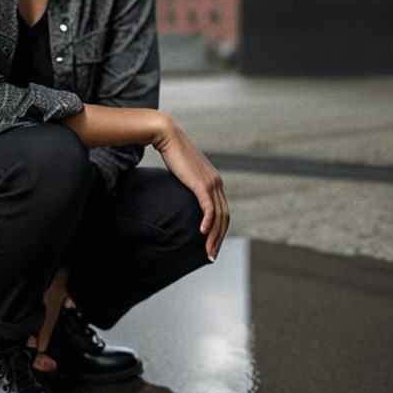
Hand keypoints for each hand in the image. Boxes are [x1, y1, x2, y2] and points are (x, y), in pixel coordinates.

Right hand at [152, 117, 229, 260]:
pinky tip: (202, 234)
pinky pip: (208, 207)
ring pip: (218, 216)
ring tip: (207, 252)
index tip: (212, 246)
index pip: (223, 212)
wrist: (168, 136)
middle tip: (211, 256)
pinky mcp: (200, 183)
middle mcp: (217, 183)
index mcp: (215, 182)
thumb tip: (181, 198)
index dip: (220, 231)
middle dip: (219, 239)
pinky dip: (207, 222)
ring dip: (214, 236)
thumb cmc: (172, 155)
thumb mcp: (183, 174)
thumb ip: (188, 186)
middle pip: (224, 218)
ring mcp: (211, 183)